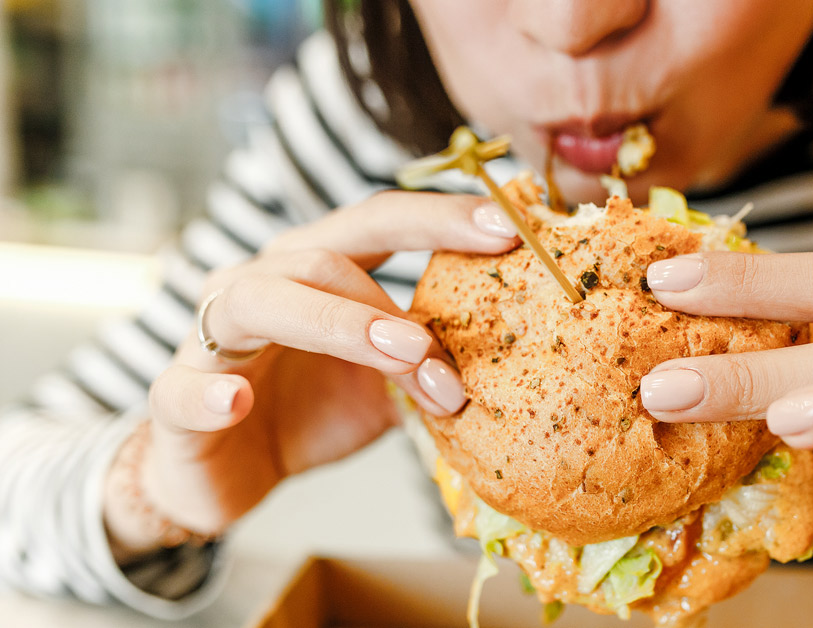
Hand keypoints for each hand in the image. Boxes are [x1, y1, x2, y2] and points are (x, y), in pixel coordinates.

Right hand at [103, 192, 519, 558]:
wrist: (225, 473)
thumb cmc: (309, 410)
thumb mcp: (385, 384)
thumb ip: (429, 360)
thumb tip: (515, 352)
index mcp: (315, 269)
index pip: (377, 223)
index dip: (438, 218)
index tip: (507, 228)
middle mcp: (262, 283)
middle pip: (324, 256)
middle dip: (393, 298)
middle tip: (446, 340)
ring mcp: (213, 336)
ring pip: (263, 302)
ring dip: (339, 327)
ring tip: (400, 358)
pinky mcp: (176, 398)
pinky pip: (185, 389)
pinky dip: (210, 393)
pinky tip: (236, 401)